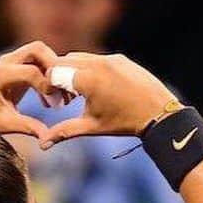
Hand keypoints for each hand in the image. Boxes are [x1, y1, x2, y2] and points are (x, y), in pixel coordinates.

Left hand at [0, 42, 55, 138]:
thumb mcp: (6, 125)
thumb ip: (27, 127)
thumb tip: (47, 137)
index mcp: (0, 75)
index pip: (31, 71)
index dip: (47, 85)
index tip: (55, 105)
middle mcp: (5, 62)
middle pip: (37, 49)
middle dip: (54, 66)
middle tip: (63, 90)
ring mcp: (10, 61)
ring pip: (40, 52)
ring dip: (53, 69)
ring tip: (59, 98)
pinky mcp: (16, 65)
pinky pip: (37, 61)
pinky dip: (47, 75)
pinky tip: (48, 100)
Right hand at [33, 51, 179, 148]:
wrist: (160, 114)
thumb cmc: (124, 123)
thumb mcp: (91, 128)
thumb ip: (64, 131)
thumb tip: (42, 145)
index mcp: (88, 80)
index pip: (53, 72)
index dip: (48, 87)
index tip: (56, 103)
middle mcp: (98, 63)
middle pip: (64, 61)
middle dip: (58, 76)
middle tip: (64, 98)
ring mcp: (111, 58)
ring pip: (80, 57)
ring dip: (73, 71)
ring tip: (80, 94)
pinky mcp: (121, 59)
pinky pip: (97, 58)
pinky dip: (90, 69)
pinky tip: (97, 88)